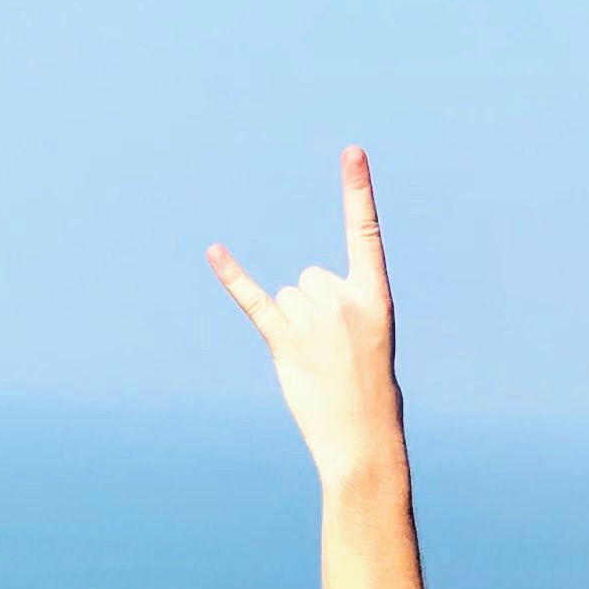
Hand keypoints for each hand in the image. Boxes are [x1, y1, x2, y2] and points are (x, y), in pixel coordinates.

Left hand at [211, 148, 405, 491]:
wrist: (362, 436)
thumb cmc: (368, 390)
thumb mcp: (371, 338)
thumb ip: (343, 306)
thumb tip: (297, 297)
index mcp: (374, 295)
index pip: (365, 231)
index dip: (358, 190)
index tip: (352, 152)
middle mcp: (342, 298)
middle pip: (309, 279)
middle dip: (315, 312)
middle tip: (333, 352)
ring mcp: (313, 319)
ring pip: (287, 297)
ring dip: (295, 328)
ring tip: (316, 361)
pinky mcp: (284, 340)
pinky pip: (254, 300)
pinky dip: (232, 277)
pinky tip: (214, 252)